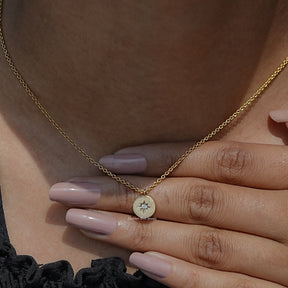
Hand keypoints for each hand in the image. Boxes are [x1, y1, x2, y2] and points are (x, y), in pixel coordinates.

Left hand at [49, 112, 287, 286]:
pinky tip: (139, 265)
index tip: (112, 159)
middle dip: (129, 197)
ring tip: (87, 224)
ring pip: (199, 243)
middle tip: (74, 192)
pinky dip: (182, 277)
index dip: (165, 159)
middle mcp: (284, 218)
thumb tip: (277, 116)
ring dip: (138, 235)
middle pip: (194, 201)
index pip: (217, 161)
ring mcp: (281, 264)